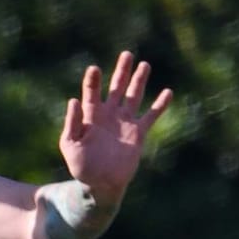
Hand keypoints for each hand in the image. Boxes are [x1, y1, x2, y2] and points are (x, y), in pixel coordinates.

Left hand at [59, 53, 170, 210]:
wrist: (100, 184)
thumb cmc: (81, 166)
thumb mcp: (70, 145)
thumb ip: (72, 123)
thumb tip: (73, 100)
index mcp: (91, 115)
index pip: (92, 92)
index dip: (93, 81)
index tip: (94, 69)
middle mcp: (109, 115)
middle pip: (116, 88)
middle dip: (121, 71)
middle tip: (127, 54)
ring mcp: (124, 122)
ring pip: (133, 96)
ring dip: (139, 81)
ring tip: (144, 64)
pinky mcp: (138, 133)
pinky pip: (151, 116)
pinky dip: (160, 105)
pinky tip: (168, 92)